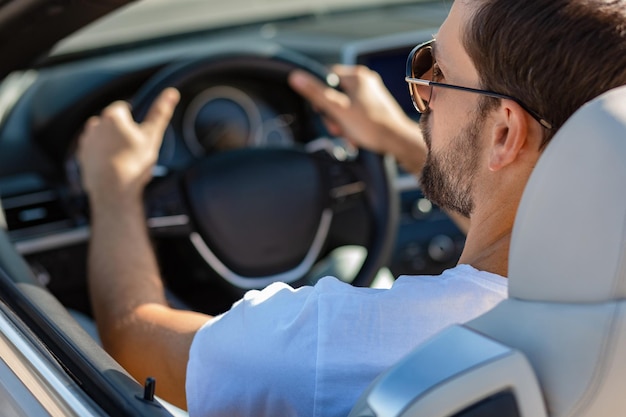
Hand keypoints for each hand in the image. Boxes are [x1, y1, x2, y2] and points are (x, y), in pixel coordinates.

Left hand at [77, 88, 179, 201]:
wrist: (113, 190)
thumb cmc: (134, 163)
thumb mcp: (152, 137)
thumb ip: (160, 112)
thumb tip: (171, 92)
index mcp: (113, 116)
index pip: (124, 108)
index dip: (134, 121)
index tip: (139, 136)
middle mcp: (95, 124)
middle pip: (112, 122)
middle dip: (121, 131)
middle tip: (133, 150)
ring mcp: (86, 141)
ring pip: (102, 136)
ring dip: (110, 143)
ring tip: (123, 160)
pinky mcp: (81, 156)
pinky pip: (94, 150)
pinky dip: (101, 156)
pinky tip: (112, 167)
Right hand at [288, 65, 414, 154]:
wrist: (397, 141)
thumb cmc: (371, 126)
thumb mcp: (338, 110)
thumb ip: (316, 93)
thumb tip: (296, 77)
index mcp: (356, 76)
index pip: (326, 77)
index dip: (320, 96)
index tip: (323, 110)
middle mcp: (364, 80)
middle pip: (334, 94)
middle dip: (332, 115)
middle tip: (339, 127)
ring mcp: (370, 93)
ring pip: (343, 105)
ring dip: (341, 123)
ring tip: (349, 133)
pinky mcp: (373, 106)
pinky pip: (354, 112)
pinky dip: (351, 124)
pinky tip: (355, 135)